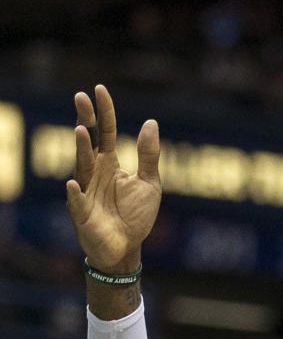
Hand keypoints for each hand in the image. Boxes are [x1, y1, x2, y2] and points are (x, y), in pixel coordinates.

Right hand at [65, 84, 160, 272]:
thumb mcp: (150, 184)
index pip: (105, 131)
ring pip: (82, 167)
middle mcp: (95, 172)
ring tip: (81, 131)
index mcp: (110, 163)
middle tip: (81, 97)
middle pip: (89, 141)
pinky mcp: (82, 213)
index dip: (104, 112)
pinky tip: (74, 185)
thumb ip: (149, 155)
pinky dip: (75, 195)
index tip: (100, 89)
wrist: (127, 248)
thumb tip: (151, 122)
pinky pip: (77, 202)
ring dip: (81, 150)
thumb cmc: (136, 216)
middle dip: (85, 119)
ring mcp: (86, 191)